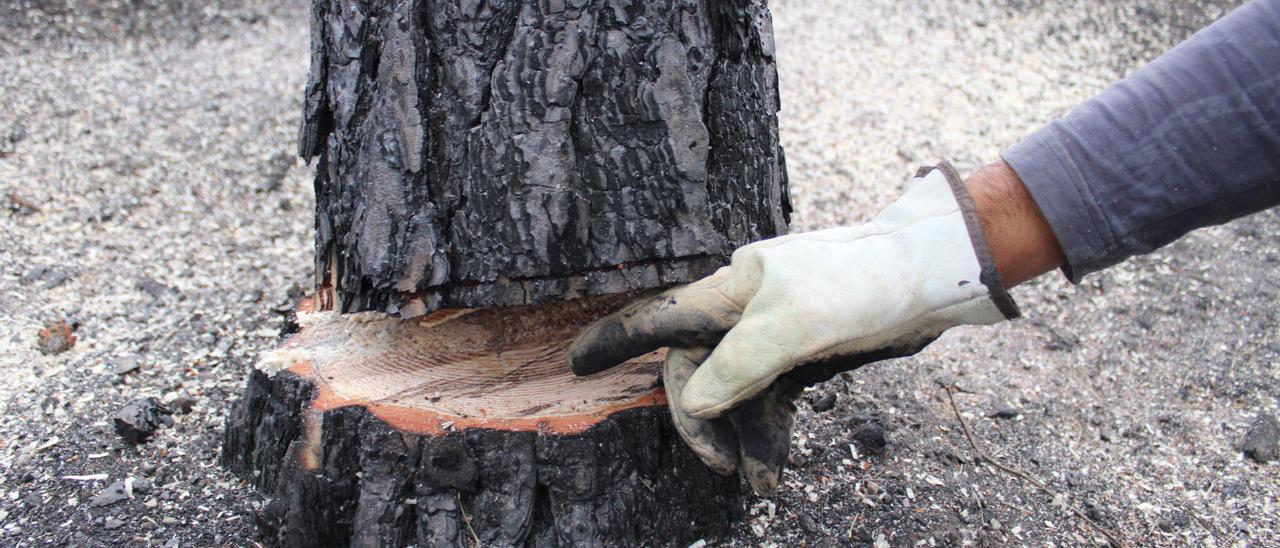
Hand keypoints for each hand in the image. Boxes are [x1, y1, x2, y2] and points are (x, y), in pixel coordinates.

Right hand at [569, 162, 1027, 490]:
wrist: (931, 278)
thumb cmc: (860, 285)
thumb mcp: (794, 324)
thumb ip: (738, 364)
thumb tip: (695, 401)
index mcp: (731, 291)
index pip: (660, 317)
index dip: (616, 340)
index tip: (575, 363)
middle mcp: (744, 313)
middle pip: (696, 370)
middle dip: (699, 419)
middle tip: (719, 464)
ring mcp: (774, 336)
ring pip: (735, 394)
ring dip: (741, 439)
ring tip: (758, 482)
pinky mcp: (804, 357)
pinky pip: (771, 403)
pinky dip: (769, 438)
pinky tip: (773, 474)